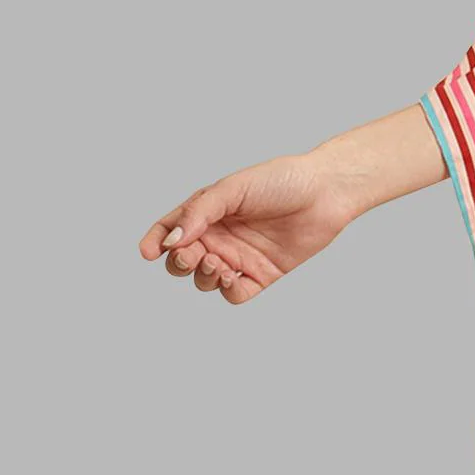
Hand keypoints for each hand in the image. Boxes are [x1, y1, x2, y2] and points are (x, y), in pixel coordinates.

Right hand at [137, 152, 354, 301]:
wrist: (327, 191)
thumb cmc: (282, 180)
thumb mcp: (235, 188)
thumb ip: (200, 212)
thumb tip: (171, 241)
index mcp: (209, 212)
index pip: (171, 230)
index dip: (155, 242)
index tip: (148, 252)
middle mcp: (221, 236)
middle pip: (183, 261)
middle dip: (179, 263)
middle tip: (193, 255)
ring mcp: (241, 257)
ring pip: (205, 280)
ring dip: (203, 277)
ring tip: (218, 263)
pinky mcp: (262, 274)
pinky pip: (236, 294)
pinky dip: (228, 290)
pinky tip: (234, 277)